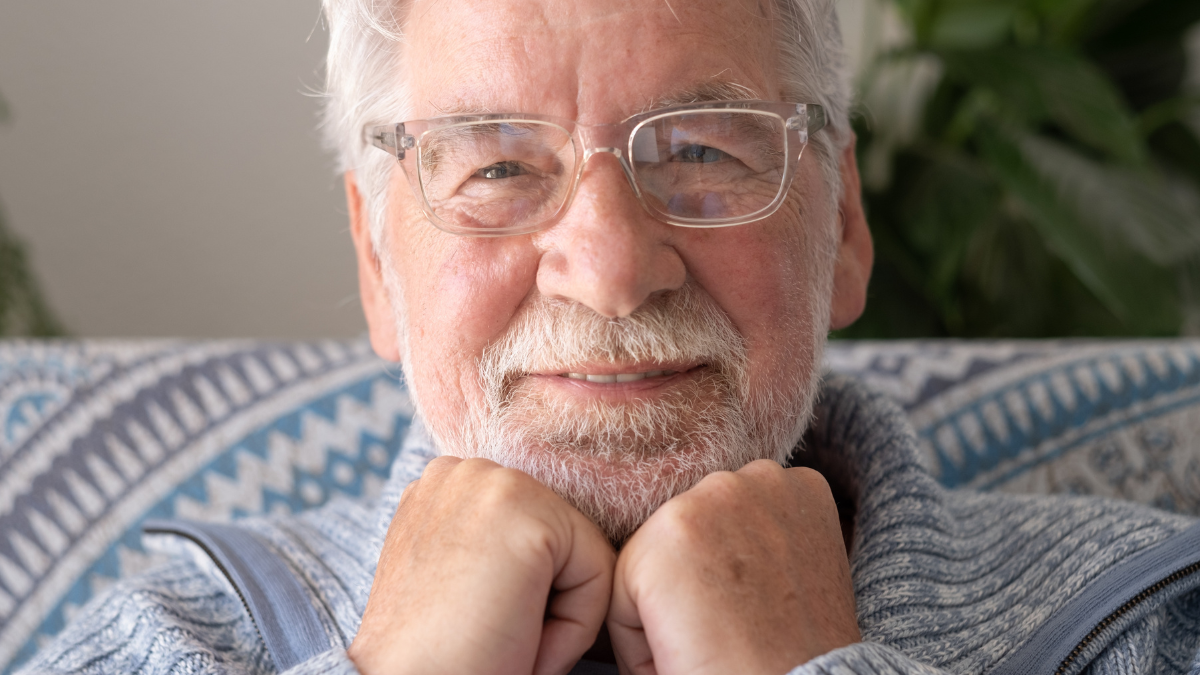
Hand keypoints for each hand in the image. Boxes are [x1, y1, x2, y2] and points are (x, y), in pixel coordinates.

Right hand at [348, 456, 615, 674]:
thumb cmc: (438, 659)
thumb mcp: (459, 581)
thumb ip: (492, 544)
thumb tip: (544, 550)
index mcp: (444, 485)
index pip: (537, 529)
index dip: (525, 593)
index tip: (480, 626)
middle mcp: (463, 470)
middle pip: (563, 536)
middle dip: (544, 599)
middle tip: (495, 639)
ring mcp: (492, 484)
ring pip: (584, 553)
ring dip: (557, 614)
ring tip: (503, 640)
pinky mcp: (525, 516)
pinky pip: (598, 572)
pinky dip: (574, 628)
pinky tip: (520, 642)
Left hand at [607, 460, 859, 674]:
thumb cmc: (794, 658)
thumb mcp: (798, 572)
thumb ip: (759, 537)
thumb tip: (711, 551)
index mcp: (796, 486)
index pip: (720, 524)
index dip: (724, 582)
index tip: (749, 615)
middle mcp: (756, 477)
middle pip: (685, 537)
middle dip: (692, 586)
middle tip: (727, 631)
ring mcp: (710, 500)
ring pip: (652, 563)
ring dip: (669, 608)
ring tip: (713, 640)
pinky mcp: (667, 535)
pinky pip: (622, 594)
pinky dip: (641, 638)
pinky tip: (688, 650)